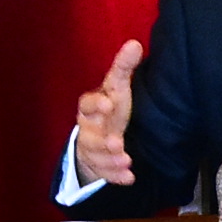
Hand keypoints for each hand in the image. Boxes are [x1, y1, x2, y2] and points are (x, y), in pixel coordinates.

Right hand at [73, 39, 143, 188]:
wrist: (98, 136)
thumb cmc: (110, 108)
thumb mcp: (116, 88)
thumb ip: (123, 68)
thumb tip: (135, 43)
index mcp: (90, 108)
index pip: (86, 104)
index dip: (95, 105)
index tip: (107, 104)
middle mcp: (88, 129)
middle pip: (89, 134)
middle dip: (102, 140)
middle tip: (116, 142)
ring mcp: (92, 148)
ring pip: (96, 155)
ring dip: (110, 159)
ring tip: (127, 160)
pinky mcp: (99, 165)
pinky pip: (104, 173)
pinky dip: (116, 176)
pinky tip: (130, 178)